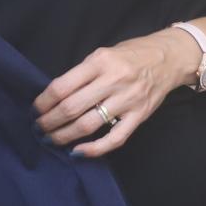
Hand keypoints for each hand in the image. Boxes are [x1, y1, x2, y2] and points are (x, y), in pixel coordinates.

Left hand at [34, 28, 196, 157]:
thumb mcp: (103, 54)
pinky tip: (78, 152)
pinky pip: (115, 138)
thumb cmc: (131, 54)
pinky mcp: (139, 116)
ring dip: (64, 136)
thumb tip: (55, 98)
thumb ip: (82, 74)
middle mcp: (114, 80)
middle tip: (38, 128)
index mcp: (100, 62)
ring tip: (51, 140)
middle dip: (49, 122)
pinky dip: (94, 149)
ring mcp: (128, 100)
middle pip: (72, 108)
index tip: (35, 110)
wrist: (169, 58)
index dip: (43, 102)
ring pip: (88, 125)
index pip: (62, 86)